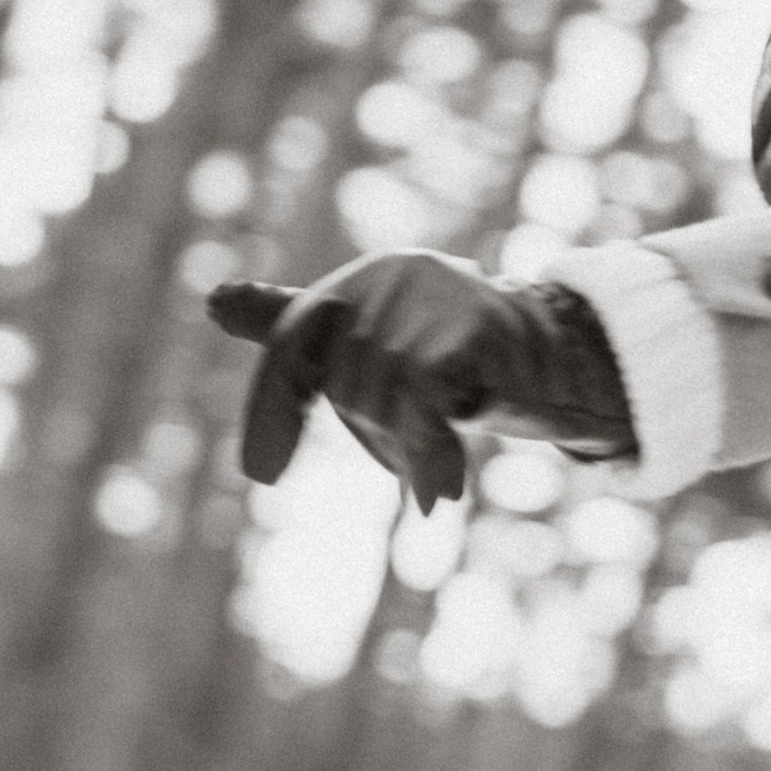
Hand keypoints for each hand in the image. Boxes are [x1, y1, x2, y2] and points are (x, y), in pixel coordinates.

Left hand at [207, 255, 635, 510]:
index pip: (291, 347)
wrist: (557, 359)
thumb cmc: (451, 362)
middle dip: (375, 430)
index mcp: (356, 283)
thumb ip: (294, 332)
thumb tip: (213, 297)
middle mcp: (388, 273)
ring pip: (381, 395)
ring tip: (446, 462)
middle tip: (420, 442)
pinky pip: (425, 404)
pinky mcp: (470, 327)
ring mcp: (431, 296)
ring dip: (410, 443)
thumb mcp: (368, 353)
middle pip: (343, 382)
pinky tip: (441, 497)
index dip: (275, 411)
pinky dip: (430, 455)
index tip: (263, 474)